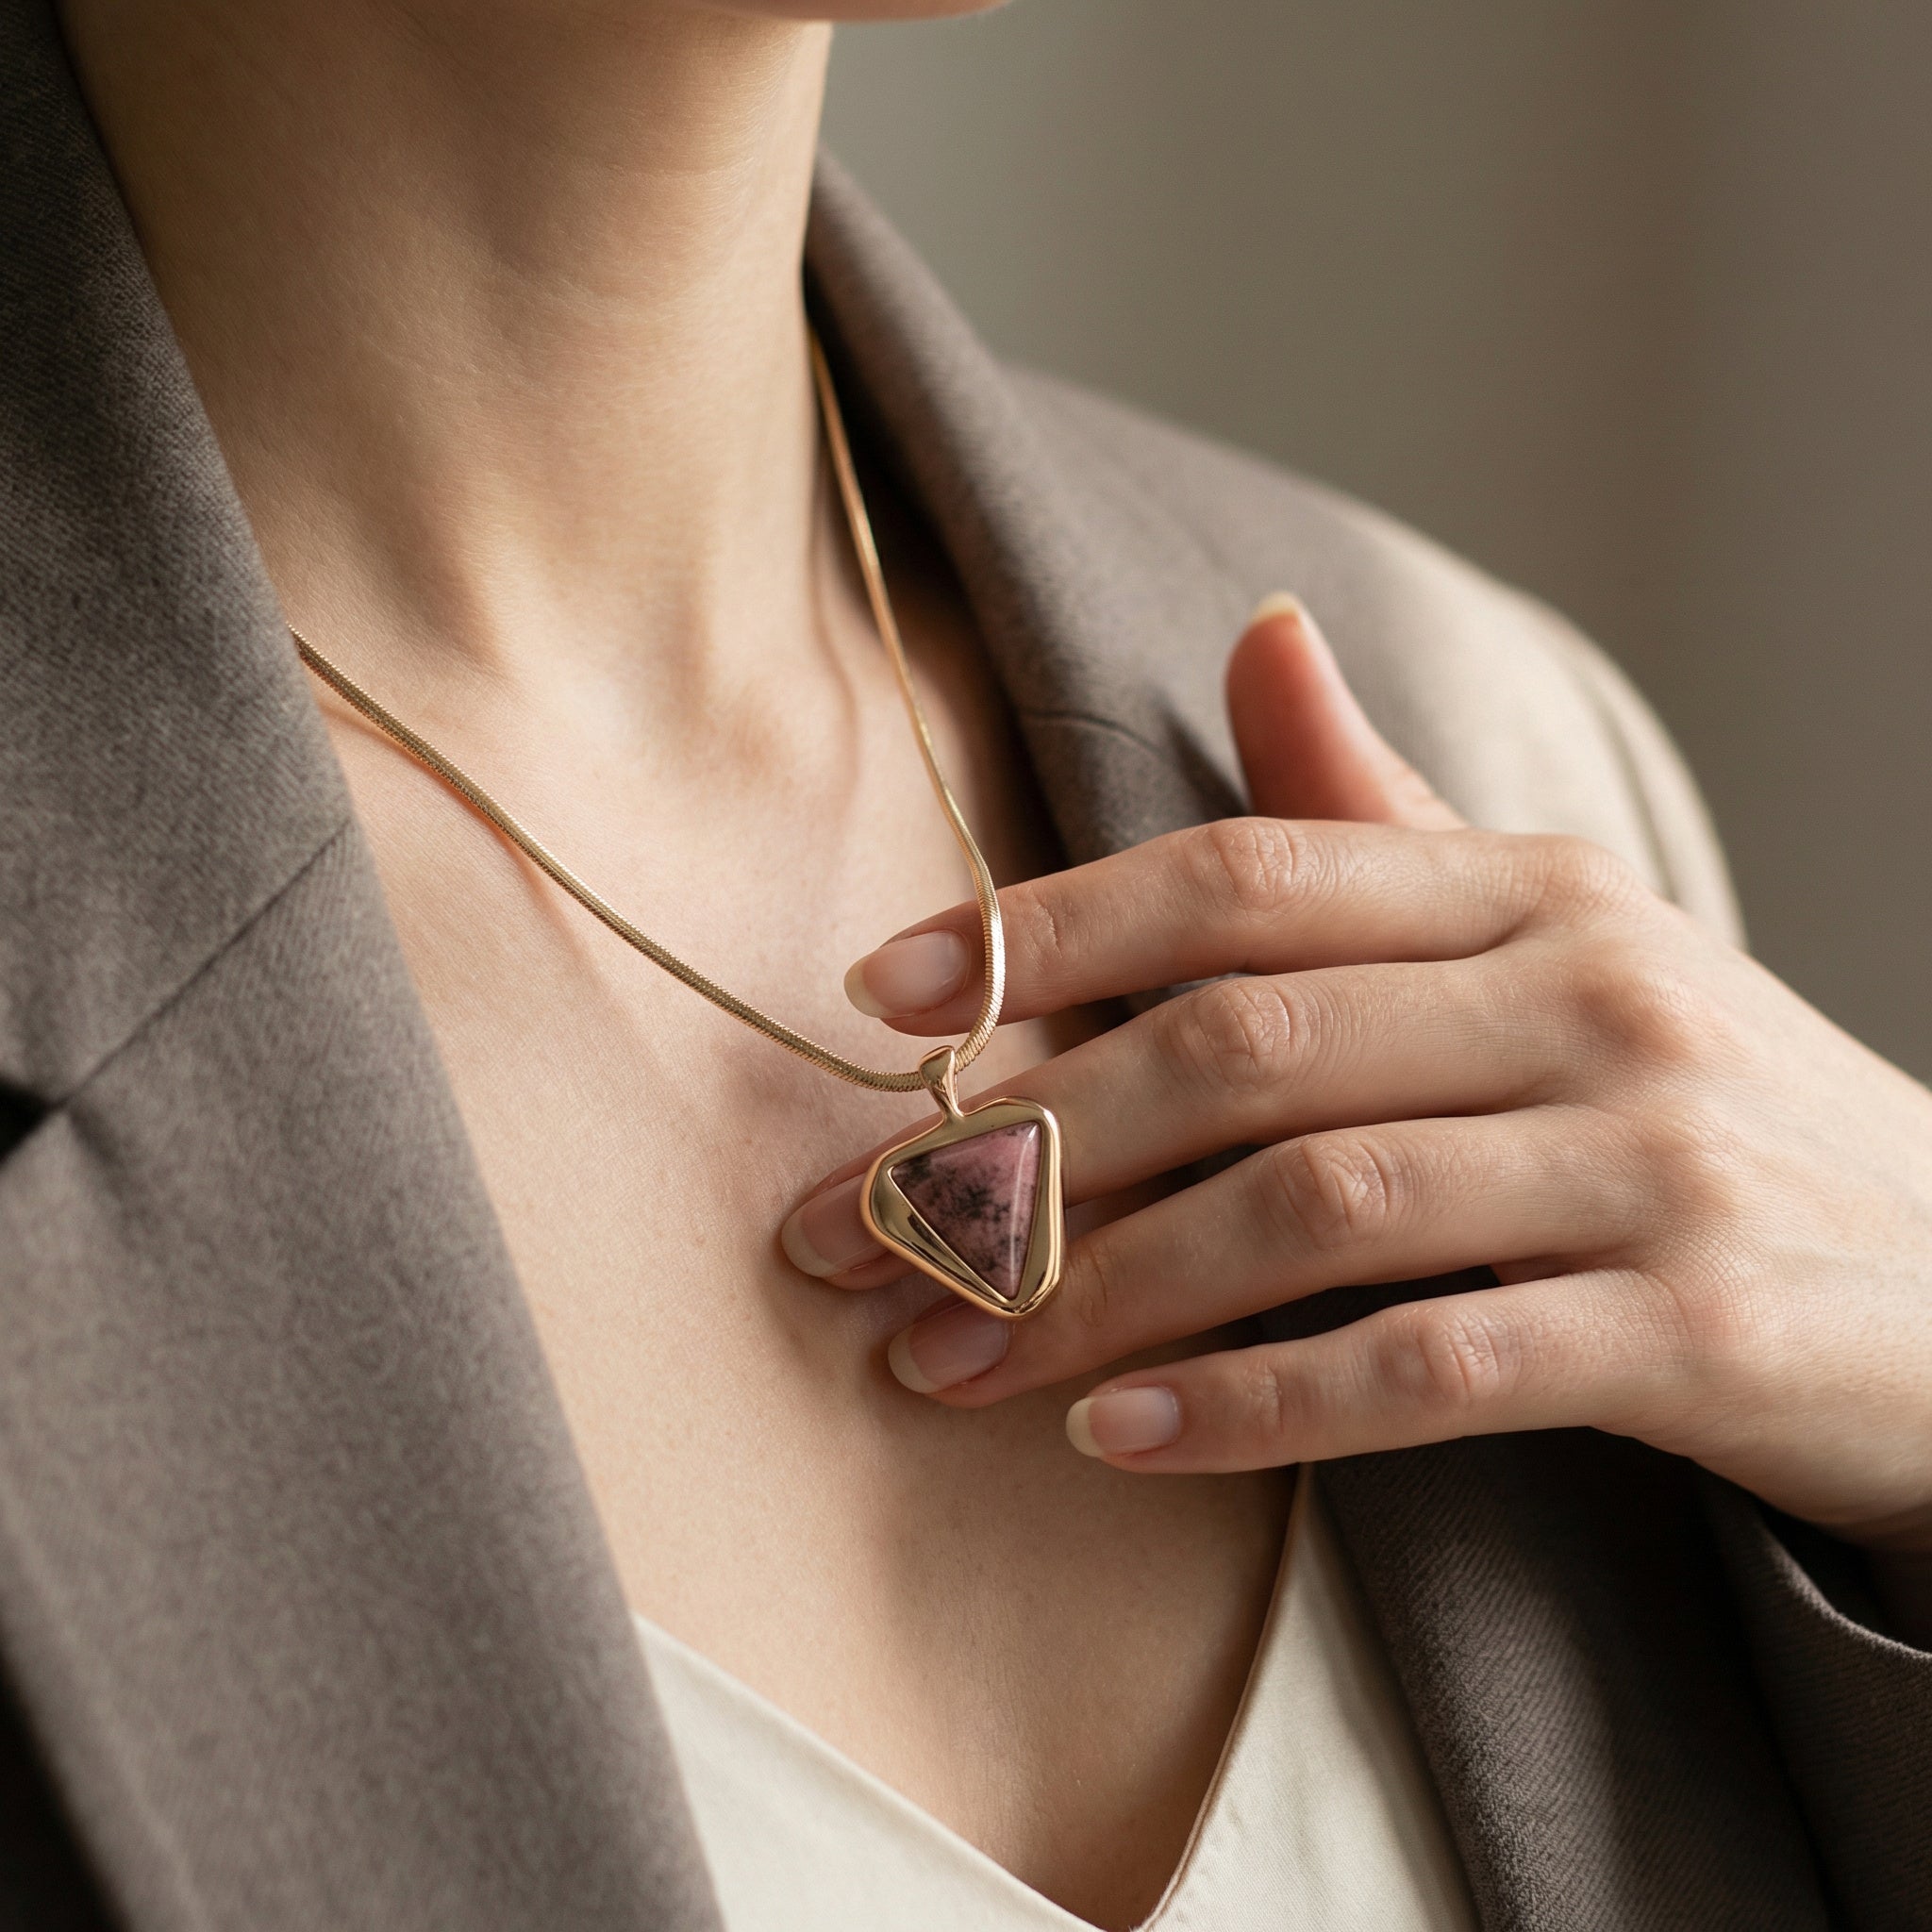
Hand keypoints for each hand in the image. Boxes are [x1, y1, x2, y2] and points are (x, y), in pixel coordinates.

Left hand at [782, 597, 1931, 1627]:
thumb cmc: (1698, 1107)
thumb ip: (1385, 813)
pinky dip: (1260, 1405)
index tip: (879, 1000)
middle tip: (848, 1237)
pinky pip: (1435, 1365)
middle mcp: (1587, 992)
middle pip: (1240, 1047)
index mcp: (1525, 888)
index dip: (1044, 930)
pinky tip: (1122, 1437)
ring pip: (1312, 1208)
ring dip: (1095, 1296)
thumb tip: (1254, 631)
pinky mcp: (1701, 1330)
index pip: (1242, 879)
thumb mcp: (1559, 934)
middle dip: (1015, 1150)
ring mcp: (1652, 1157)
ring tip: (944, 1365)